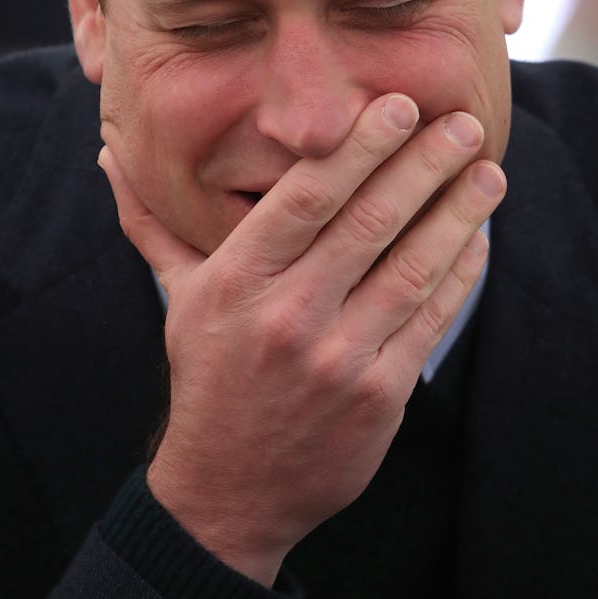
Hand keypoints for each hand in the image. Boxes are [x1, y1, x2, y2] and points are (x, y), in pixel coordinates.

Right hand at [99, 94, 505, 585]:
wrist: (229, 493)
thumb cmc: (208, 379)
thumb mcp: (179, 300)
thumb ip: (153, 225)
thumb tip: (108, 159)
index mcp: (236, 282)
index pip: (305, 198)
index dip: (358, 147)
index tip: (399, 105)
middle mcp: (286, 315)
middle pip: (368, 223)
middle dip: (423, 166)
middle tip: (464, 124)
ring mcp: (337, 359)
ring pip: (411, 268)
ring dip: (458, 215)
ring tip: (489, 173)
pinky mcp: (378, 396)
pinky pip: (429, 320)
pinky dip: (460, 275)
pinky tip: (476, 239)